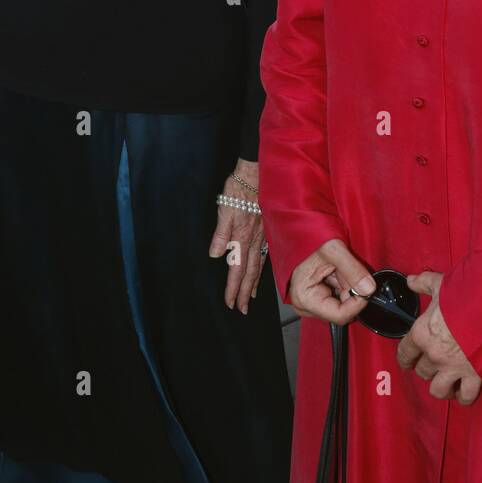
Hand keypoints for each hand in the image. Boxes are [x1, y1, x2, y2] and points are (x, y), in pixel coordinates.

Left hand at [209, 158, 264, 314]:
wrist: (257, 173)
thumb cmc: (239, 188)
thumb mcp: (225, 208)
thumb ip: (221, 233)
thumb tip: (215, 255)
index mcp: (242, 237)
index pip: (237, 269)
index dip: (234, 288)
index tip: (231, 303)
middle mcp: (254, 240)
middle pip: (250, 272)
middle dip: (245, 292)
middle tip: (242, 309)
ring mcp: (262, 235)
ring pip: (258, 265)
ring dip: (254, 283)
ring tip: (252, 296)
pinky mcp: (266, 229)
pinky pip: (265, 254)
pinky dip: (262, 267)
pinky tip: (260, 270)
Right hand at [288, 238, 375, 323]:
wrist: (301, 231)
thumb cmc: (309, 239)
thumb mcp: (334, 250)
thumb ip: (353, 270)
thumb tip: (369, 289)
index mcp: (305, 298)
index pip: (340, 315)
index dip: (357, 302)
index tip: (367, 288)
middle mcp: (305, 305)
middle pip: (342, 309)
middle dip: (350, 290)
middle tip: (344, 269)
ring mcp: (311, 303)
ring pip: (342, 303)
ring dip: (346, 286)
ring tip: (337, 268)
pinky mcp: (317, 298)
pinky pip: (338, 297)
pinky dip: (342, 285)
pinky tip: (336, 272)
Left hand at [396, 271, 481, 404]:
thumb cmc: (465, 295)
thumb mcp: (441, 285)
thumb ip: (424, 283)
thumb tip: (411, 281)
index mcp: (422, 334)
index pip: (404, 353)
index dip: (405, 358)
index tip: (408, 360)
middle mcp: (434, 355)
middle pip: (422, 372)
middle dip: (426, 368)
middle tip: (434, 364)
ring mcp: (453, 368)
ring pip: (438, 390)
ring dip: (441, 386)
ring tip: (447, 381)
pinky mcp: (473, 376)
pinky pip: (465, 396)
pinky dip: (463, 396)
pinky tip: (463, 392)